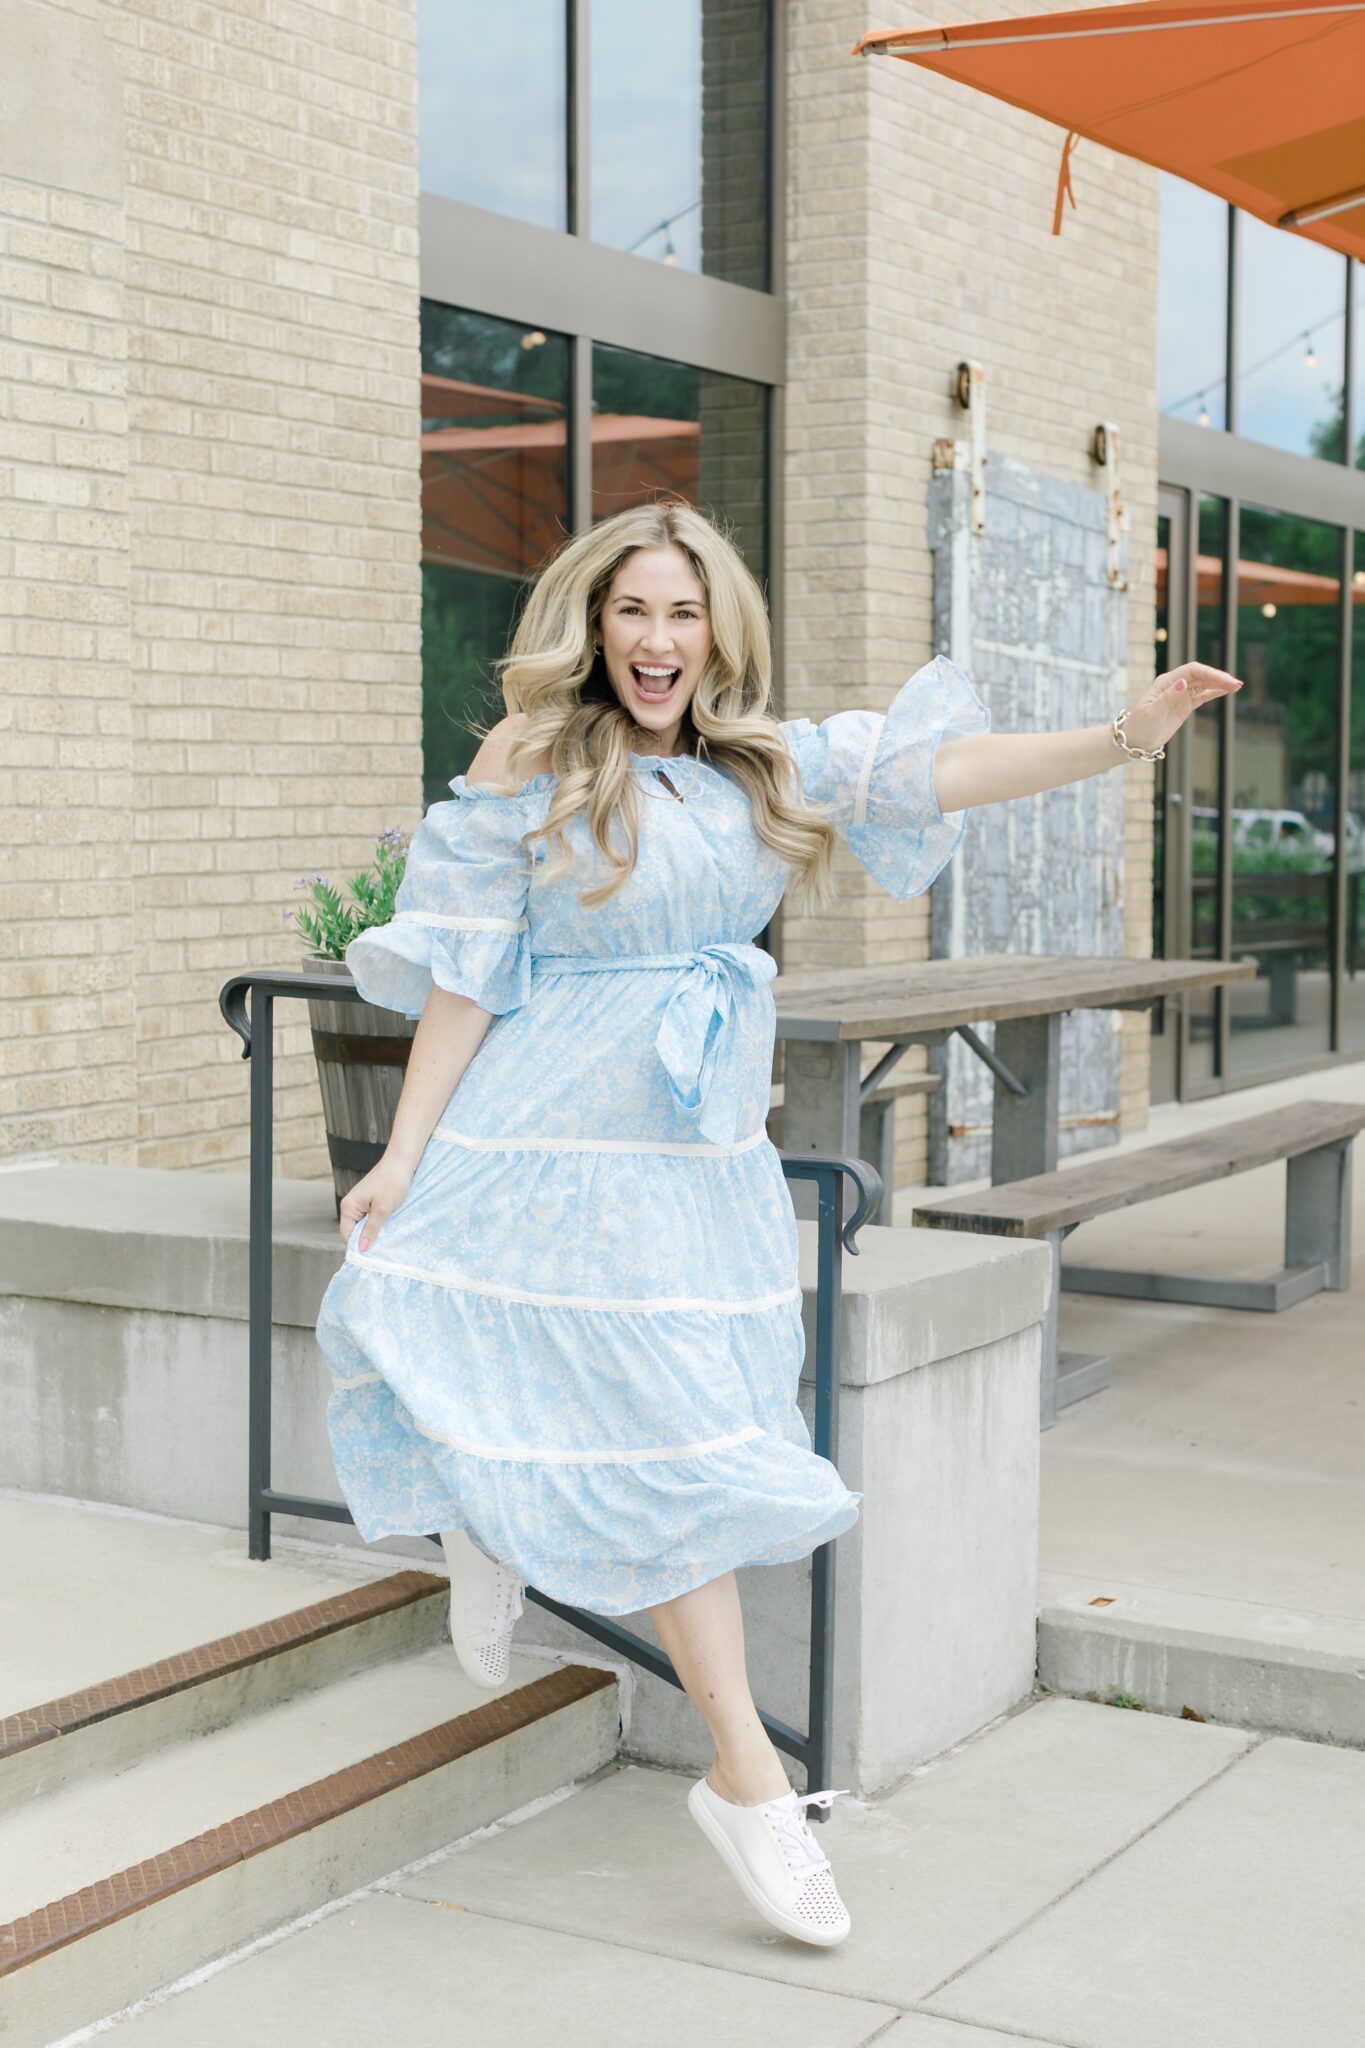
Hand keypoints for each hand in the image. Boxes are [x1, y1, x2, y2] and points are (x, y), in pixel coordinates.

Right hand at [339, 1154, 415, 1251]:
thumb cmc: (392, 1182)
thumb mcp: (383, 1209)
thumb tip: (362, 1249)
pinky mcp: (370, 1202)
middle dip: (367, 1240)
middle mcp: (351, 1206)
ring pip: (364, 1226)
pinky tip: (389, 1227)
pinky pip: (370, 1218)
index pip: (347, 1235)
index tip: (372, 1257)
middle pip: (354, 1232)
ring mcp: (360, 1204)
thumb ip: (371, 1229)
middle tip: (383, 1249)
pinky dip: (378, 1224)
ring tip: (387, 1239)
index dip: (358, 1247)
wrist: (402, 1161)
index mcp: (349, 1207)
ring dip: (374, 1232)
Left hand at [1122, 662, 1242, 755]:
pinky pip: (1203, 696)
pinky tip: (1227, 691)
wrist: (1134, 741)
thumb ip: (1168, 697)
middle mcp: (1174, 685)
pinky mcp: (1184, 706)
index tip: (1224, 680)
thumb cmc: (1139, 726)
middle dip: (1219, 678)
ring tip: (1237, 686)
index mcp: (1166, 682)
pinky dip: (1215, 693)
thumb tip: (1182, 682)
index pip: (1192, 671)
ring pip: (1204, 684)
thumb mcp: (1152, 712)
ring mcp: (1180, 695)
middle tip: (1236, 684)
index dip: (1209, 673)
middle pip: (1201, 676)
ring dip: (1220, 684)